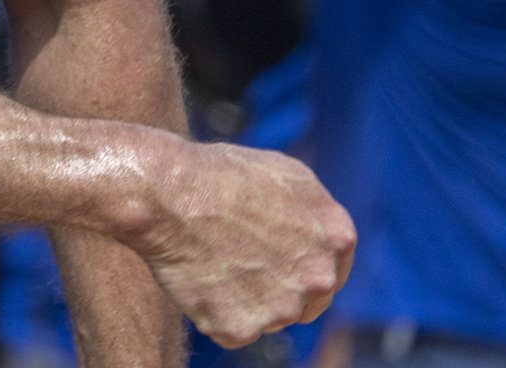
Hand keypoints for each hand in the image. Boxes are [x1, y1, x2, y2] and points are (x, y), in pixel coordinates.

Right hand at [128, 138, 355, 349]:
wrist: (168, 192)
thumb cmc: (220, 173)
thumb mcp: (286, 174)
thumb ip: (313, 214)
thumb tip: (316, 235)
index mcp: (337, 237)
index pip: (333, 272)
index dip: (302, 268)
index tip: (279, 264)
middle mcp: (318, 277)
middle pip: (307, 303)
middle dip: (280, 290)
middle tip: (242, 266)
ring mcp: (282, 308)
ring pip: (269, 319)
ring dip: (247, 302)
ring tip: (215, 262)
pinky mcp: (243, 328)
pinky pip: (233, 330)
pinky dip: (216, 313)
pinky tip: (200, 278)